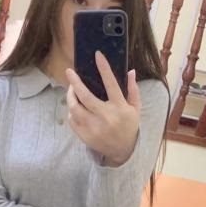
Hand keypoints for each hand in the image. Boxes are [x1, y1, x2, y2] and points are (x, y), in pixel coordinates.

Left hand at [66, 51, 139, 165]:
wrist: (122, 151)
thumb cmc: (129, 126)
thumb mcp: (135, 108)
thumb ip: (133, 90)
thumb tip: (130, 71)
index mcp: (120, 108)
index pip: (111, 84)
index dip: (104, 68)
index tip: (97, 55)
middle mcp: (106, 117)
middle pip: (85, 97)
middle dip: (75, 82)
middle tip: (70, 72)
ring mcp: (94, 128)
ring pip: (75, 108)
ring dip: (70, 97)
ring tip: (71, 90)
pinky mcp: (85, 136)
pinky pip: (72, 120)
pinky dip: (72, 112)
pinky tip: (75, 107)